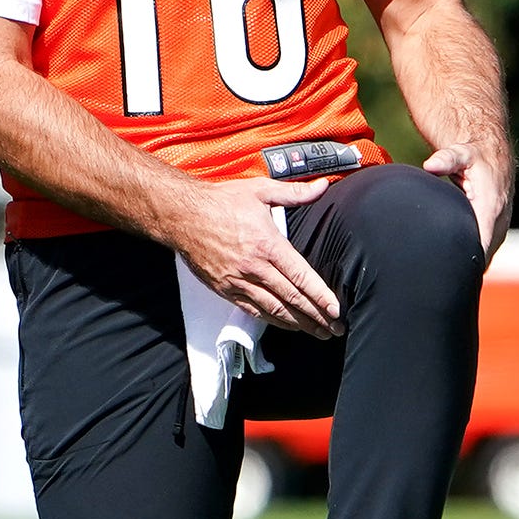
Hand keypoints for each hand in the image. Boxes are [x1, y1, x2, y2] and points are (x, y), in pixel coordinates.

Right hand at [168, 177, 340, 337]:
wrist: (182, 215)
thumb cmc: (220, 201)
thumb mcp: (260, 190)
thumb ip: (295, 192)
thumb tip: (323, 186)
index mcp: (267, 244)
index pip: (301, 276)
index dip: (321, 295)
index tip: (336, 309)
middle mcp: (255, 267)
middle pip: (292, 298)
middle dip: (317, 316)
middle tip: (336, 328)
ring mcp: (238, 281)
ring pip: (274, 309)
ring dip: (299, 324)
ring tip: (318, 332)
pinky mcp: (225, 289)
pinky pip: (253, 310)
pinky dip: (273, 321)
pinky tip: (288, 326)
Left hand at [424, 144, 513, 259]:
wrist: (494, 154)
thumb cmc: (475, 155)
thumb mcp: (461, 153)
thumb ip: (446, 160)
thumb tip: (430, 165)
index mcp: (491, 207)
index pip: (482, 244)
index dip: (466, 260)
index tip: (448, 268)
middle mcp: (499, 221)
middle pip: (482, 256)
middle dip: (462, 265)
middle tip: (436, 271)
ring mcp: (501, 227)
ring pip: (485, 256)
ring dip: (468, 262)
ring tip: (443, 268)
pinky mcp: (498, 230)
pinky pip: (486, 251)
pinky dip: (473, 256)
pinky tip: (455, 258)